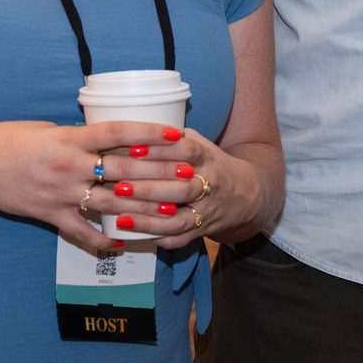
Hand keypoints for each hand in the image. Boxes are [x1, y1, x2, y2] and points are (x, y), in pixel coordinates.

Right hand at [0, 119, 208, 254]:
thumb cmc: (8, 138)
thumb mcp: (46, 127)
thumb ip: (77, 135)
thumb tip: (104, 138)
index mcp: (70, 138)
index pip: (118, 133)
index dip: (149, 134)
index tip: (175, 135)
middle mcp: (70, 166)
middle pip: (123, 171)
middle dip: (159, 173)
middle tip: (188, 175)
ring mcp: (61, 193)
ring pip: (111, 203)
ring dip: (144, 208)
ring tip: (172, 210)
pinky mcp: (49, 215)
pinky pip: (81, 231)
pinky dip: (102, 239)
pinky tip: (123, 241)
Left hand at [81, 127, 272, 251]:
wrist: (244, 195)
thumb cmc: (211, 164)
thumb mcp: (201, 143)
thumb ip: (174, 137)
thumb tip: (136, 125)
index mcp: (208, 158)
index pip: (187, 152)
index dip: (161, 150)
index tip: (133, 149)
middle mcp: (210, 185)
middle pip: (181, 188)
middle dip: (148, 188)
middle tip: (118, 185)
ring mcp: (206, 210)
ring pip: (178, 218)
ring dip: (148, 216)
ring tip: (120, 212)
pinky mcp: (200, 230)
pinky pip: (178, 237)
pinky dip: (155, 235)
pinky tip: (133, 233)